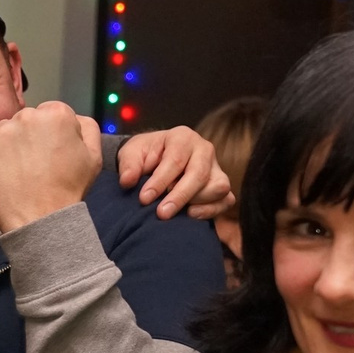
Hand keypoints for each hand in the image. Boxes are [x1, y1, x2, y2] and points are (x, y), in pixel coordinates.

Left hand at [0, 101, 102, 232]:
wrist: (41, 220)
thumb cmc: (67, 190)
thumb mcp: (94, 156)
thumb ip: (87, 127)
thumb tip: (74, 118)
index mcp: (56, 113)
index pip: (50, 113)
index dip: (53, 135)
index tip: (53, 153)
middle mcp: (27, 115)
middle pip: (27, 120)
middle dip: (31, 137)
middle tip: (37, 165)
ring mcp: (2, 131)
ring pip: (6, 132)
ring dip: (11, 146)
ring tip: (22, 172)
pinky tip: (8, 177)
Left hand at [117, 125, 232, 219]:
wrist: (156, 159)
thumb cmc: (145, 155)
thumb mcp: (131, 154)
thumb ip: (129, 166)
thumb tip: (127, 181)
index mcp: (182, 137)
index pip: (176, 160)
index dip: (160, 181)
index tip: (144, 199)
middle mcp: (203, 150)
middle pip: (199, 174)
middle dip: (179, 196)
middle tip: (161, 213)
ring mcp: (216, 168)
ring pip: (218, 187)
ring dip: (197, 201)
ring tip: (174, 210)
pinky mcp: (221, 186)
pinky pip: (226, 200)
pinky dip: (211, 210)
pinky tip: (190, 215)